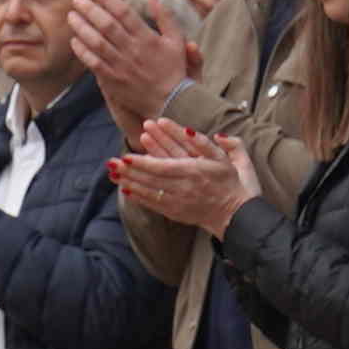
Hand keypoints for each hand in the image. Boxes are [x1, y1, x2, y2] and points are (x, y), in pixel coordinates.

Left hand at [65, 0, 187, 137]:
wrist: (171, 101)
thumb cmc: (173, 69)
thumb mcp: (177, 41)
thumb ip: (165, 18)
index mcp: (147, 38)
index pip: (123, 12)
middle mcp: (132, 50)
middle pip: (106, 25)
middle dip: (89, 10)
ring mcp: (121, 66)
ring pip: (96, 43)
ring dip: (82, 28)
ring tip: (71, 16)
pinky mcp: (113, 80)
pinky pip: (94, 63)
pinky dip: (82, 51)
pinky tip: (75, 40)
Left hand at [106, 116, 255, 235]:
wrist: (237, 215)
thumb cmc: (234, 184)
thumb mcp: (232, 160)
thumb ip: (219, 144)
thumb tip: (205, 133)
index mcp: (196, 172)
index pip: (164, 166)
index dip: (144, 161)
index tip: (127, 155)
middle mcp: (185, 187)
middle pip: (152, 178)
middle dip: (130, 170)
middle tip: (112, 162)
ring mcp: (180, 201)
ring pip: (150, 191)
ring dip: (130, 182)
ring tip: (113, 173)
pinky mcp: (177, 212)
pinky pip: (155, 204)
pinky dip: (139, 197)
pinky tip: (126, 189)